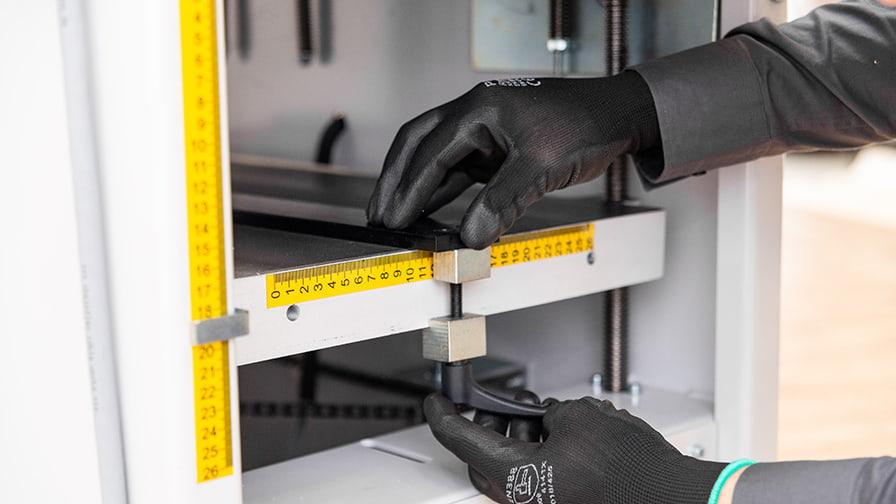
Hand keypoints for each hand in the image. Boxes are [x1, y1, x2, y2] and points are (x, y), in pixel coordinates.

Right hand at [367, 72, 658, 248]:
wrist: (617, 115)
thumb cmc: (585, 124)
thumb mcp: (542, 166)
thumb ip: (504, 201)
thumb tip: (472, 236)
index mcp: (479, 110)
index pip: (432, 153)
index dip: (410, 189)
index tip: (395, 218)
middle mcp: (474, 116)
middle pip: (418, 146)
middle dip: (395, 181)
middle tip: (379, 215)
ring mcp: (483, 131)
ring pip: (435, 159)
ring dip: (416, 188)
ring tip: (398, 218)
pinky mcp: (494, 148)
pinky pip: (458, 170)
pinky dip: (442, 191)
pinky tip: (434, 213)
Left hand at [424, 393, 724, 503]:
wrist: (669, 496)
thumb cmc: (631, 469)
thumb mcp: (581, 418)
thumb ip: (552, 413)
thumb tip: (550, 418)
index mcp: (515, 474)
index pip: (461, 439)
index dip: (443, 415)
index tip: (435, 402)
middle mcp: (524, 498)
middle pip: (483, 457)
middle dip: (487, 426)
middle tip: (496, 405)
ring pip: (510, 470)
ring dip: (518, 439)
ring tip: (542, 418)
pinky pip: (536, 479)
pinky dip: (540, 455)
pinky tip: (562, 438)